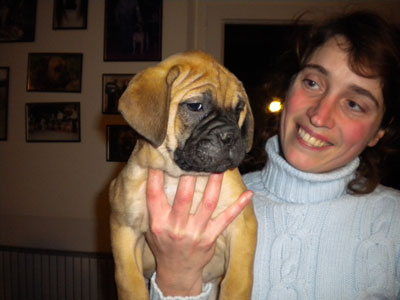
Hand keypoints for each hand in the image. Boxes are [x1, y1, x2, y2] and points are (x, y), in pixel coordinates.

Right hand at [145, 168, 252, 296]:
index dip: (156, 176)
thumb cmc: (164, 244)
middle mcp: (176, 228)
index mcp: (159, 223)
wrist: (177, 272)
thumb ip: (154, 206)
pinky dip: (238, 207)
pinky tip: (249, 194)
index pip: (155, 196)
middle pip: (184, 197)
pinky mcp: (210, 238)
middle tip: (196, 155)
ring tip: (220, 166)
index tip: (160, 158)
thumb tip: (157, 176)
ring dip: (215, 183)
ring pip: (207, 204)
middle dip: (189, 176)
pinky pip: (226, 219)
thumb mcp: (152, 228)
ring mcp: (195, 233)